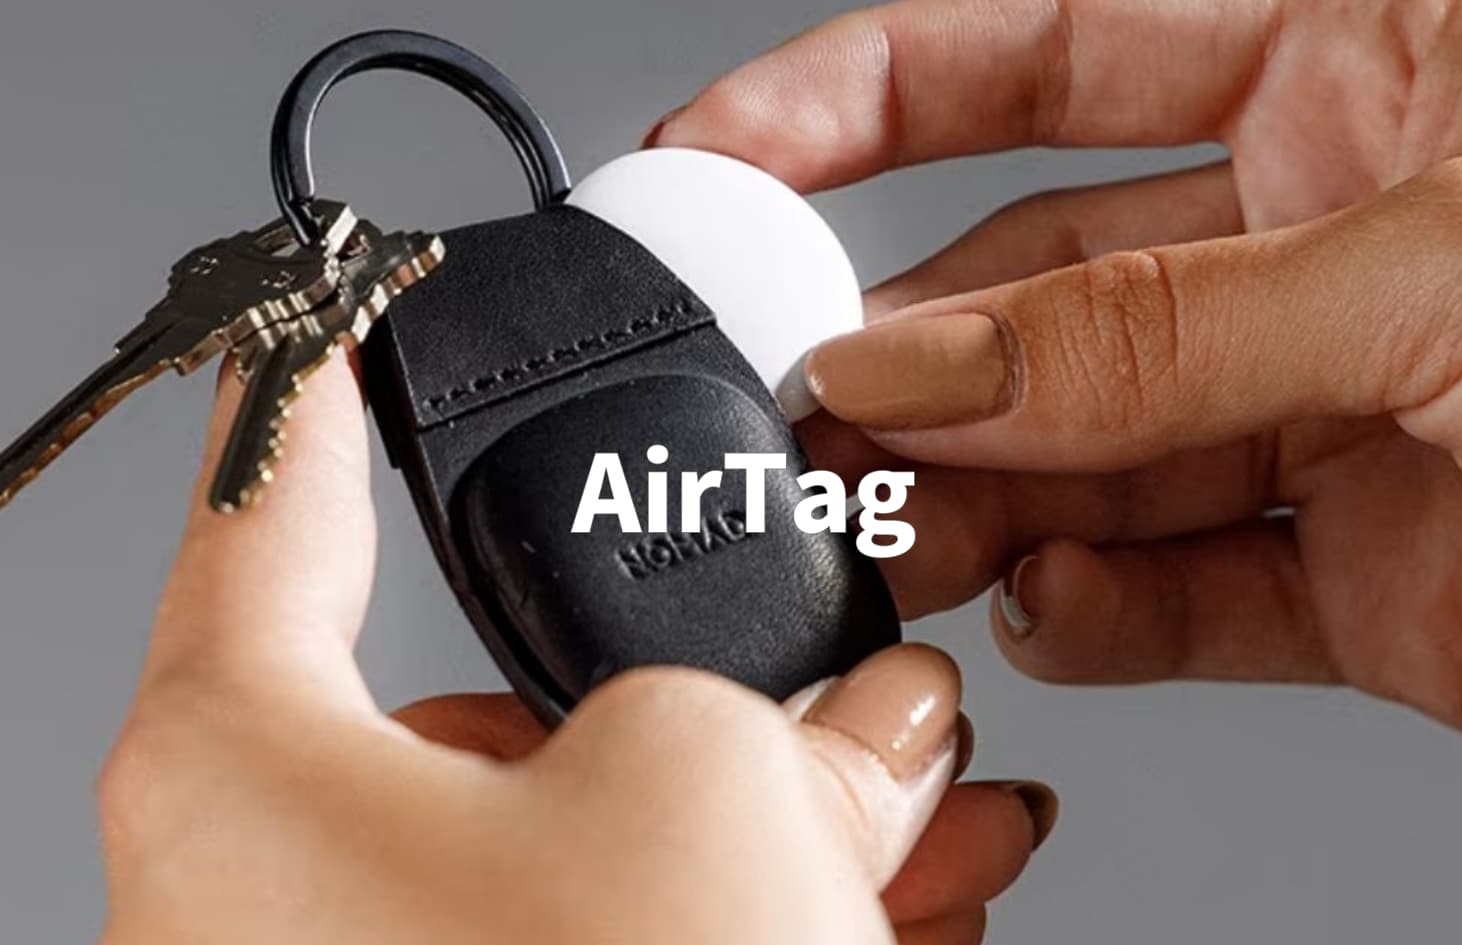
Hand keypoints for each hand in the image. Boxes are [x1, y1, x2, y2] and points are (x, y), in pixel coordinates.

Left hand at [96, 353, 1051, 944]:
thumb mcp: (716, 787)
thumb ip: (788, 714)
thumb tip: (874, 727)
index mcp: (245, 778)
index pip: (261, 508)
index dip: (308, 392)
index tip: (326, 328)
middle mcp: (271, 906)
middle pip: (488, 724)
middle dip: (684, 698)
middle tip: (830, 690)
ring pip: (580, 861)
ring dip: (756, 823)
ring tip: (921, 808)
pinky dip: (735, 922)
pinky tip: (896, 910)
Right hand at [648, 0, 1461, 743]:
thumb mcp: (1456, 259)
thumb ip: (1163, 324)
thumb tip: (923, 362)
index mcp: (1372, 72)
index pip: (1049, 53)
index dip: (861, 97)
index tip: (720, 158)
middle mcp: (1334, 244)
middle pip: (1038, 291)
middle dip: (905, 359)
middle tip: (802, 422)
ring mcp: (1337, 417)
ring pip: (1085, 460)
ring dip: (971, 507)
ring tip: (893, 541)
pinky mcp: (1360, 580)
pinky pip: (1177, 598)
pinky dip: (1089, 616)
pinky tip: (1049, 606)